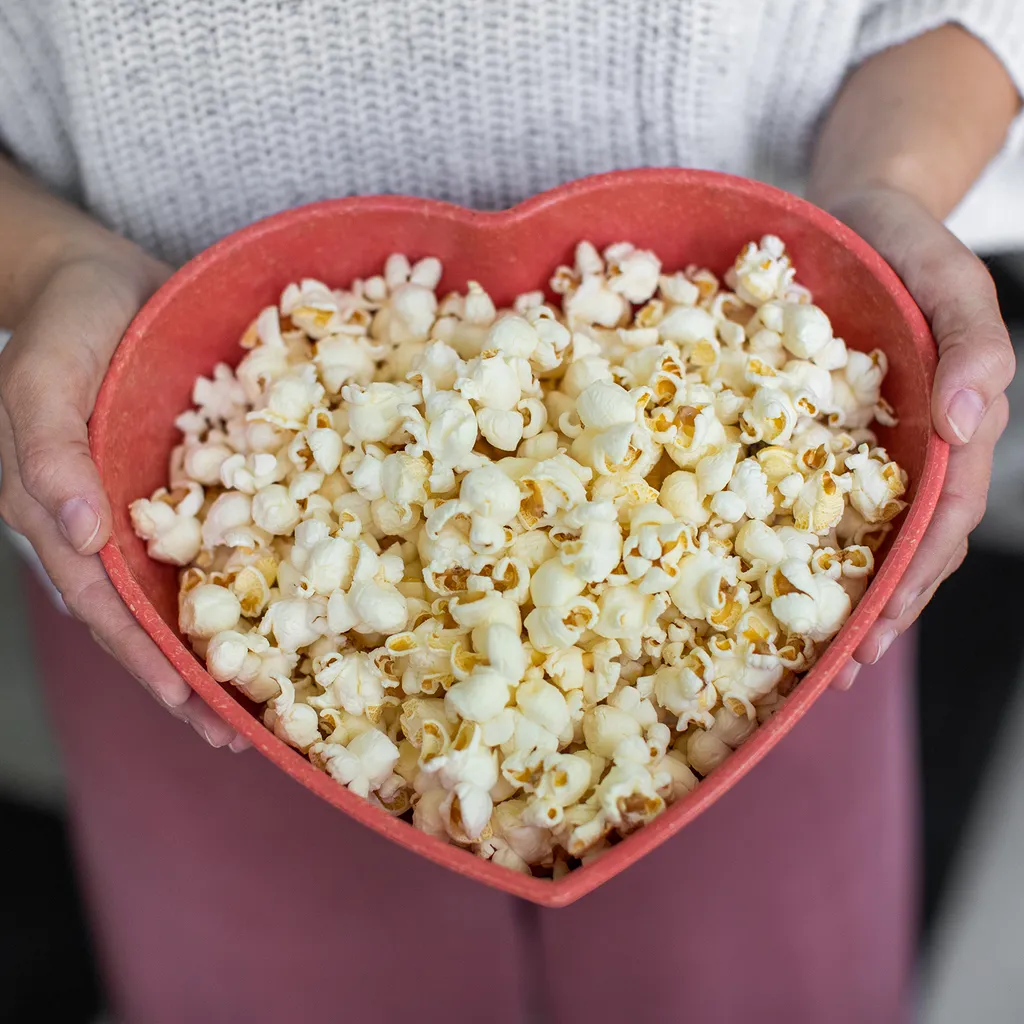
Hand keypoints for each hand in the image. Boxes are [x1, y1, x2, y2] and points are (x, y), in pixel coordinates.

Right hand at [0, 253, 247, 749]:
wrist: (99, 279)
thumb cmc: (62, 327)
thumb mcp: (39, 381)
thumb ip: (48, 455)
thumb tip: (82, 534)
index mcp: (66, 519)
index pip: (108, 609)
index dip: (150, 663)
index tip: (198, 712)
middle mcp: (114, 527)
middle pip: (153, 619)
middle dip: (197, 679)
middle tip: (250, 734)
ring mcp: (157, 508)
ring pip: (192, 590)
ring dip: (230, 643)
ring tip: (279, 693)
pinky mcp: (198, 479)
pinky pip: (228, 535)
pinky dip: (253, 575)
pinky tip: (297, 600)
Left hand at [825, 186, 1013, 689]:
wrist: (850, 221)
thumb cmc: (901, 243)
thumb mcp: (946, 274)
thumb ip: (971, 338)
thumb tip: (968, 420)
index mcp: (950, 425)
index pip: (944, 516)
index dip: (915, 576)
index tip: (878, 625)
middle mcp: (912, 450)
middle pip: (908, 545)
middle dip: (879, 610)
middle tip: (836, 670)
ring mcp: (867, 450)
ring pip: (867, 537)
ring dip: (844, 599)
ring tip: (809, 659)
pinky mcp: (821, 440)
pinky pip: (817, 502)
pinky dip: (804, 549)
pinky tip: (771, 586)